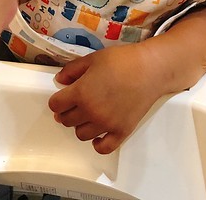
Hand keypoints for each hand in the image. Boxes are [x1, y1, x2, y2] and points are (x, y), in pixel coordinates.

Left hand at [48, 43, 164, 153]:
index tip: (62, 96)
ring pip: (81, 134)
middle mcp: (91, 112)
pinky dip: (98, 143)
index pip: (56, 105)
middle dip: (66, 111)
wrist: (150, 69)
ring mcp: (106, 124)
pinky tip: (99, 133)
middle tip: (74, 103)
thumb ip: (72, 70)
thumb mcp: (93, 58)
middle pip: (66, 121)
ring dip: (80, 125)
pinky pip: (103, 147)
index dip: (57, 100)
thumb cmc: (122, 60)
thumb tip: (60, 80)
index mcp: (81, 93)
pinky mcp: (121, 132)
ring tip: (88, 114)